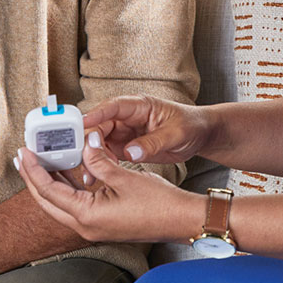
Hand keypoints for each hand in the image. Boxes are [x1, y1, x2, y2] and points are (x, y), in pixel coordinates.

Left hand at [16, 135, 197, 244]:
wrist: (182, 220)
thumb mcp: (124, 176)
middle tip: (22, 158)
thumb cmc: (159, 203)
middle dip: (33, 178)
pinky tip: (66, 172)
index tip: (24, 153)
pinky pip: (75, 205)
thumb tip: (85, 145)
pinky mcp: (103, 224)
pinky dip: (67, 188)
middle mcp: (86, 226)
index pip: (49, 191)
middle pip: (48, 201)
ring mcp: (94, 227)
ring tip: (38, 162)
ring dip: (49, 183)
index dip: (33, 171)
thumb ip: (98, 161)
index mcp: (87, 216)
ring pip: (60, 204)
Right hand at [83, 95, 213, 164]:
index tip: (83, 124)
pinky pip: (106, 153)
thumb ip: (153, 143)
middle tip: (84, 160)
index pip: (112, 107)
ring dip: (91, 156)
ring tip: (90, 174)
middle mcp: (127, 118)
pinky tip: (97, 176)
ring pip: (98, 142)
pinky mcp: (124, 146)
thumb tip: (129, 153)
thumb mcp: (175, 134)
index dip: (96, 114)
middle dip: (88, 143)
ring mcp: (124, 132)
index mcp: (139, 106)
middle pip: (99, 126)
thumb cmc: (191, 125)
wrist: (200, 135)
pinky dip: (100, 164)